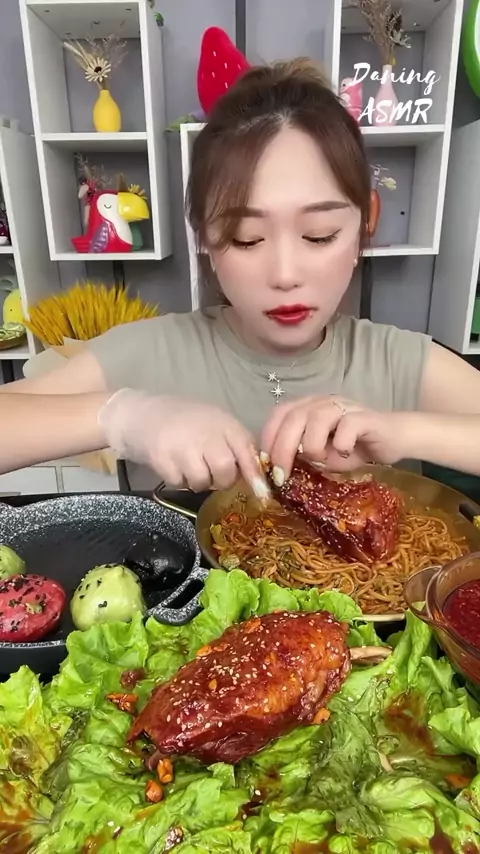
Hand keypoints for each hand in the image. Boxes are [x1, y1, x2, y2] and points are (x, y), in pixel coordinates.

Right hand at [98, 389, 267, 493]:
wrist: (139, 414)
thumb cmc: (183, 421)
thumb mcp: (214, 423)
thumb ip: (235, 444)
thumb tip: (256, 476)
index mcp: (223, 422)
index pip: (247, 451)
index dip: (255, 475)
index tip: (262, 493)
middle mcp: (205, 432)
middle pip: (226, 471)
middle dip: (222, 480)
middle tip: (212, 473)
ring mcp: (183, 446)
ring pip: (203, 482)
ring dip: (198, 482)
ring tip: (189, 466)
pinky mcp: (162, 459)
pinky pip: (180, 484)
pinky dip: (178, 481)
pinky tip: (173, 465)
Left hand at [261, 395, 411, 484]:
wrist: (392, 440)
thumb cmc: (354, 448)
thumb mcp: (322, 456)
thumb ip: (301, 456)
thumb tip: (280, 469)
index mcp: (308, 407)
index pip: (279, 414)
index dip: (268, 438)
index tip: (265, 465)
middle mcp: (323, 402)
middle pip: (293, 417)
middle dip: (282, 448)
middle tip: (282, 475)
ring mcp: (344, 407)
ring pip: (316, 418)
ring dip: (311, 445)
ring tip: (319, 461)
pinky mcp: (365, 417)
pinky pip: (347, 426)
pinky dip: (340, 444)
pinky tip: (345, 454)